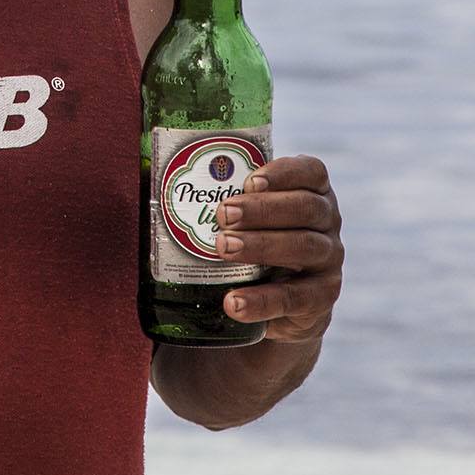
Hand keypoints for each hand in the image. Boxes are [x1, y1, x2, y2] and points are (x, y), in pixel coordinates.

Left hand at [215, 154, 341, 342]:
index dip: (284, 173)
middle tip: (222, 215)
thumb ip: (212, 191)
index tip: (249, 179)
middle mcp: (328, 221)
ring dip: (261, 246)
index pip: (311, 172)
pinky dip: (263, 301)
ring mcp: (329, 260)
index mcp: (313, 191)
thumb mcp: (243, 215)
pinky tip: (233, 302)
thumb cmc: (250, 239)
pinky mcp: (321, 298)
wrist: (272, 303)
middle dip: (262, 209)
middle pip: (306, 208)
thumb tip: (145, 170)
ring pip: (304, 247)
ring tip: (223, 248)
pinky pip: (297, 299)